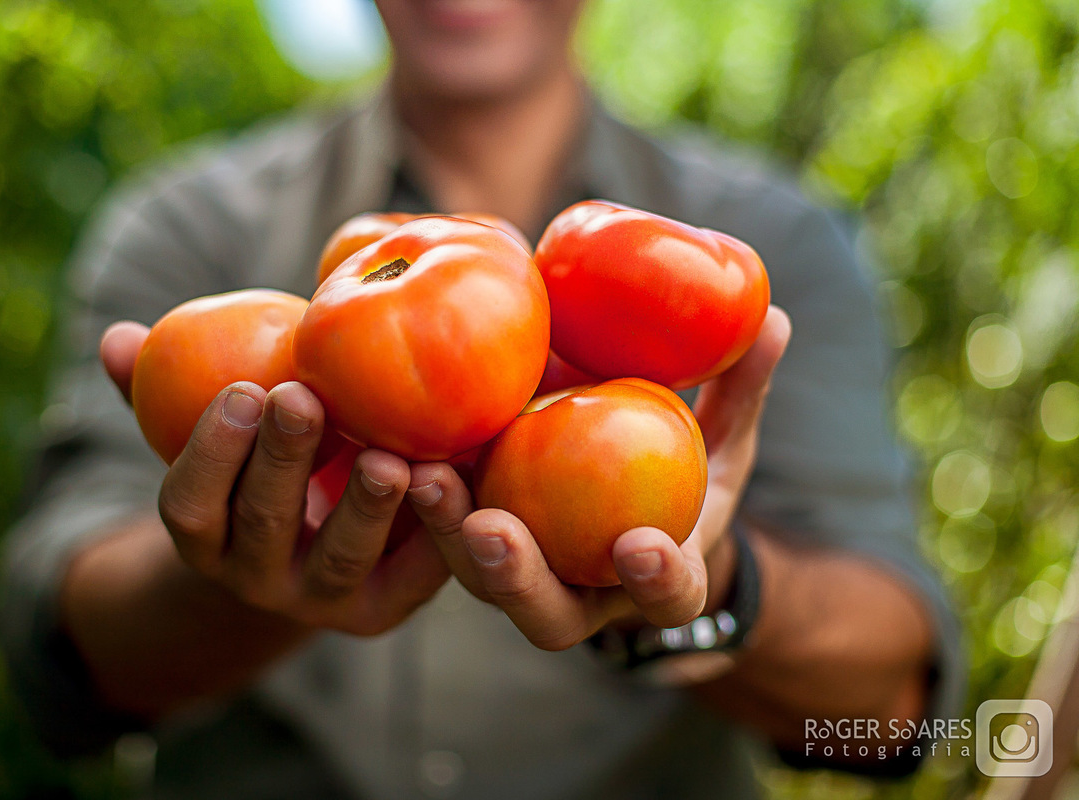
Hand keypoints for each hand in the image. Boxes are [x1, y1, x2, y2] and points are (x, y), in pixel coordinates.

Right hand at [99, 321, 449, 635]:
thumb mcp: (214, 432)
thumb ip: (166, 391)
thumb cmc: (259, 465)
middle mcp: (255, 577)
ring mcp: (322, 601)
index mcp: (205, 536)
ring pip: (340, 557)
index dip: (209, 452)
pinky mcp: (385, 608)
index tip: (240, 390)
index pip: (190, 505)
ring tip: (388, 456)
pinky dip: (432, 530)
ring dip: (363, 506)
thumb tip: (118, 339)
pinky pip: (411, 575)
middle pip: (265, 523)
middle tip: (303, 398)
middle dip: (283, 460)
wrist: (315, 546)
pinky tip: (449, 477)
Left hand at [407, 306, 791, 649]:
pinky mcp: (477, 543)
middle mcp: (584, 594)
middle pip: (547, 613)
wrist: (628, 501)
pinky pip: (442, 530)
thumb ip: (740, 389)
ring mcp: (525, 577)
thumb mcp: (721, 435)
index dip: (657, 581)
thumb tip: (773, 316)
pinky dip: (417, 497)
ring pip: (480, 581)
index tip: (642, 544)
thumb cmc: (683, 475)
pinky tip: (394, 445)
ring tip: (422, 476)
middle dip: (518, 579)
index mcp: (655, 577)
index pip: (667, 597)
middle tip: (491, 529)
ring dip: (446, 535)